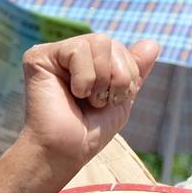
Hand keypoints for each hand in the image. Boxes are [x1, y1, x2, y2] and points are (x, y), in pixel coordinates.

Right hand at [18, 33, 159, 178]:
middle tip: (96, 103)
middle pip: (112, 42)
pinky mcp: (38, 57)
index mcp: (88, 61)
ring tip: (84, 99)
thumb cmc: (89, 131)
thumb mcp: (121, 98)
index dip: (127, 76)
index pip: (121, 48)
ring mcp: (54, 53)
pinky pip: (78, 49)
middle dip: (117, 77)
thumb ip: (134, 70)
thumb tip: (153, 42)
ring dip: (101, 79)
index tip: (109, 101)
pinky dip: (85, 78)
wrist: (66, 151)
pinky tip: (71, 93)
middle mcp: (70, 53)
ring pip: (99, 42)